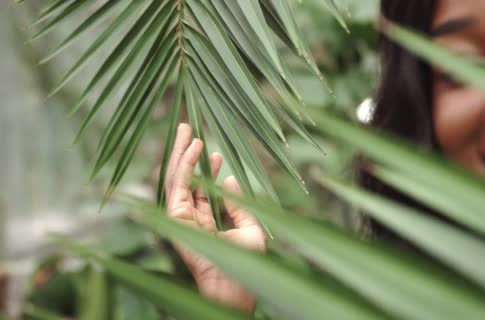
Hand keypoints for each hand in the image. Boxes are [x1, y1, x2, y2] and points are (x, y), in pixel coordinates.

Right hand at [164, 123, 266, 313]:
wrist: (238, 283)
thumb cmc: (247, 262)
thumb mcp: (250, 227)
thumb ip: (239, 205)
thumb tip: (232, 179)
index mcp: (205, 222)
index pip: (202, 190)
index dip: (206, 169)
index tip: (215, 152)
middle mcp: (191, 218)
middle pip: (186, 180)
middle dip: (186, 154)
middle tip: (189, 128)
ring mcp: (182, 218)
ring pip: (177, 179)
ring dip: (181, 153)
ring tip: (187, 129)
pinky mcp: (176, 218)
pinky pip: (179, 186)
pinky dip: (185, 165)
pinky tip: (193, 148)